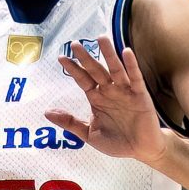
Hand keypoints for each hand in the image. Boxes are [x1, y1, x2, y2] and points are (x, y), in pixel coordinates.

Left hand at [45, 36, 166, 164]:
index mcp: (97, 98)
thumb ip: (70, 123)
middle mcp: (110, 91)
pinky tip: (126, 52)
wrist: (141, 151)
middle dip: (86, 58)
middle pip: (96, 70)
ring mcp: (125, 91)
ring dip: (108, 54)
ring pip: (115, 69)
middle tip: (74, 44)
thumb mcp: (89, 134)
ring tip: (101, 38)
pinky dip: (131, 65)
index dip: (73, 69)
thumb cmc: (116, 142)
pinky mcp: (140, 95)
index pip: (83, 80)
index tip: (61, 58)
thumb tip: (46, 113)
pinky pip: (135, 78)